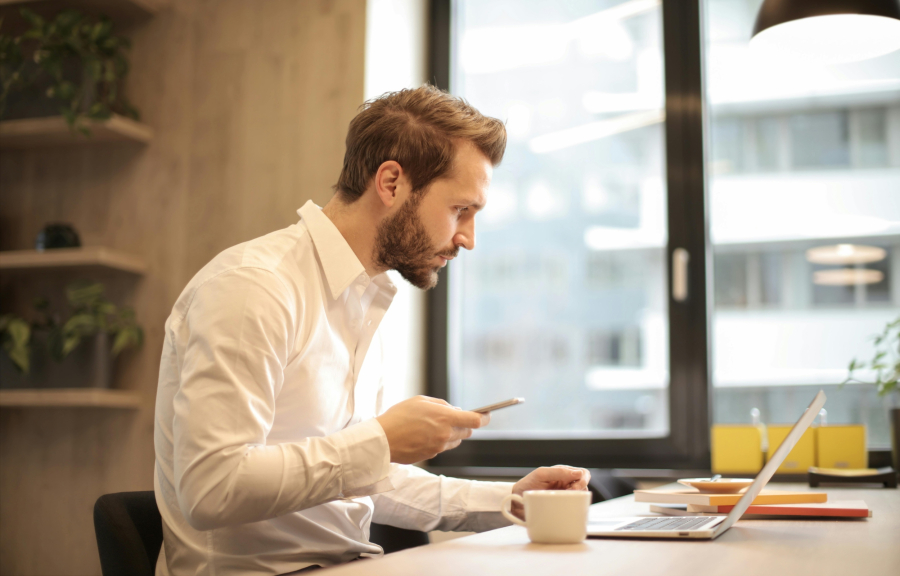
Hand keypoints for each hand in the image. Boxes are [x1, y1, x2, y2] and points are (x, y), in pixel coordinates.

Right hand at [375, 396, 489, 463]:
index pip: (475, 420)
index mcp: (445, 418)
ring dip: (451, 434)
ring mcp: (439, 447)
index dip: (485, 417)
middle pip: (467, 432)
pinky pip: (442, 448)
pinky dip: (439, 441)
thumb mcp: (421, 401)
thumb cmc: (399, 416)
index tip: (487, 414)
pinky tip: (423, 435)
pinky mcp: (431, 456)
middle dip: (464, 424)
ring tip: (433, 426)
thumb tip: (455, 410)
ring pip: (455, 441)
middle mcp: (445, 435)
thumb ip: (442, 405)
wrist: (382, 440)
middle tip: (453, 418)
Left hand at [509, 466, 590, 519]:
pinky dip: (575, 508)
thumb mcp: (541, 475)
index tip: (574, 486)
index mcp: (562, 473)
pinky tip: (567, 508)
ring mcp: (565, 496)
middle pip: (584, 485)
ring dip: (577, 498)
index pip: (582, 473)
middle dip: (581, 489)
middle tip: (570, 493)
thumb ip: (558, 472)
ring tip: (565, 500)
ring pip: (582, 497)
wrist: (515, 502)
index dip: (582, 479)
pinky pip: (575, 508)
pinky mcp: (563, 507)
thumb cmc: (527, 485)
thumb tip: (578, 474)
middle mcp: (566, 484)